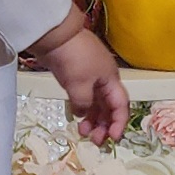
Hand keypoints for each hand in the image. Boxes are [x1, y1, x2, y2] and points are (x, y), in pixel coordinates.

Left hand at [29, 13, 129, 145]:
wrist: (54, 34)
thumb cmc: (72, 58)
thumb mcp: (79, 85)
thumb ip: (84, 104)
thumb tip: (83, 115)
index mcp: (111, 79)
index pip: (121, 105)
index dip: (119, 123)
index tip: (113, 138)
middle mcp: (104, 78)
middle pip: (109, 106)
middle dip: (105, 124)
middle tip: (95, 141)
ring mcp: (90, 76)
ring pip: (96, 102)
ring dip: (93, 118)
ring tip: (82, 133)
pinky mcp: (76, 74)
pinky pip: (84, 96)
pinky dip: (83, 108)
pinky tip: (77, 117)